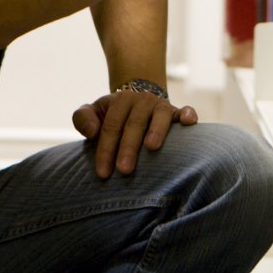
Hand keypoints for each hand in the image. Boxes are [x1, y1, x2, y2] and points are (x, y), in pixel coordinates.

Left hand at [72, 89, 197, 178]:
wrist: (137, 98)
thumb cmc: (113, 115)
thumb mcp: (94, 112)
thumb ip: (83, 118)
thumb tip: (91, 132)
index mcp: (120, 101)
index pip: (111, 126)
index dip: (105, 149)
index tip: (103, 173)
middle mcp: (141, 100)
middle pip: (134, 124)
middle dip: (128, 147)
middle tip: (124, 170)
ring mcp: (160, 106)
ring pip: (160, 116)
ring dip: (156, 130)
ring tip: (152, 147)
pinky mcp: (177, 112)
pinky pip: (185, 110)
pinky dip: (188, 114)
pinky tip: (190, 122)